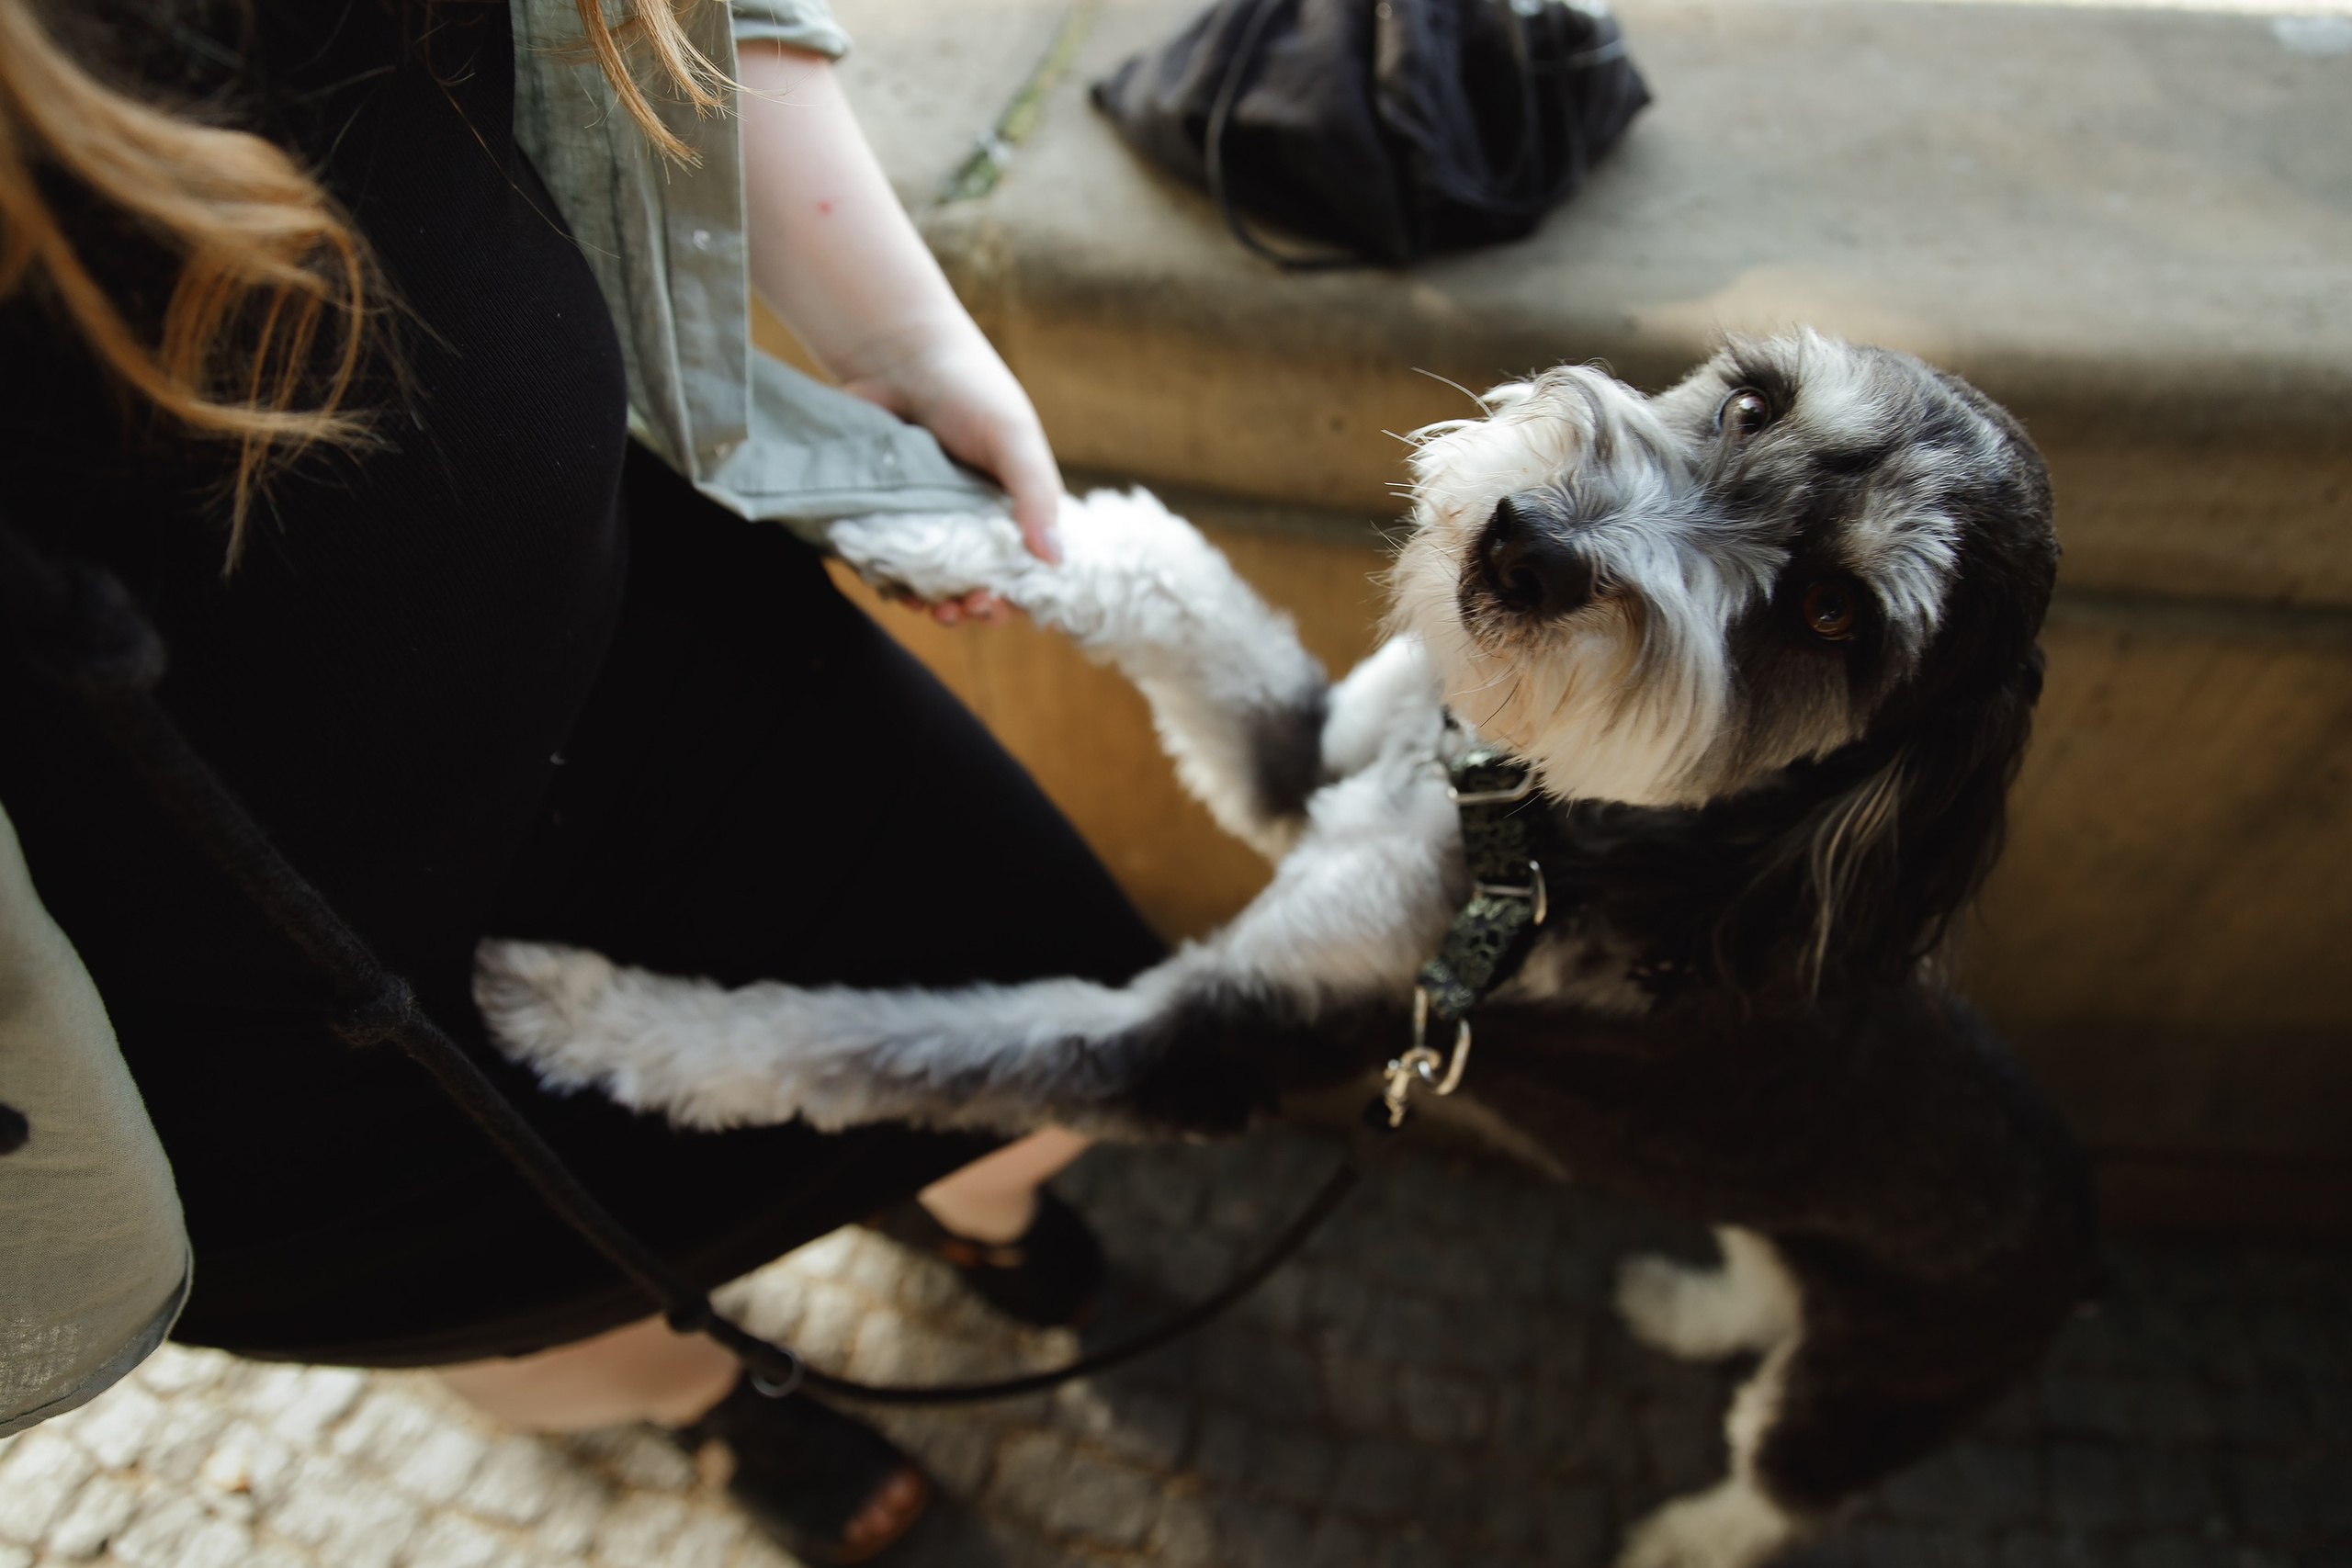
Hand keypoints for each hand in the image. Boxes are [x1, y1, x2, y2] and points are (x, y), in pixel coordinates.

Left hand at [832, 319, 1062, 624]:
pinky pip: (887, 560)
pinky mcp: (883, 514)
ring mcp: (925, 520)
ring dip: (931, 604)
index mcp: (1010, 506)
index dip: (1012, 599)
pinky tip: (891, 587)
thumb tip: (1054, 558)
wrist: (896, 352)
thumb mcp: (1013, 437)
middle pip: (975, 585)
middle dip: (970, 608)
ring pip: (930, 581)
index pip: (1021, 570)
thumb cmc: (968, 387)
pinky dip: (890, 581)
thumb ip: (1036, 494)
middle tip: (957, 610)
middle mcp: (970, 520)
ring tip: (926, 607)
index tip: (992, 604)